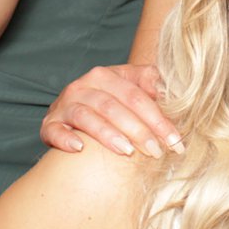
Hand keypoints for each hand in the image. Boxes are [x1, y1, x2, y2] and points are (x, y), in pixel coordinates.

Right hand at [40, 63, 181, 158]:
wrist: (73, 112)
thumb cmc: (112, 103)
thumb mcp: (132, 89)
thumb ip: (153, 86)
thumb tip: (178, 89)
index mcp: (106, 75)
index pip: (136, 96)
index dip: (158, 118)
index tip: (176, 142)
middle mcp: (83, 86)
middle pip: (113, 106)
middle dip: (138, 130)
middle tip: (156, 152)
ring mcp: (64, 104)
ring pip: (86, 116)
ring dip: (107, 134)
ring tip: (126, 152)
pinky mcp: (50, 124)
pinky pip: (55, 130)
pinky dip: (66, 138)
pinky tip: (79, 149)